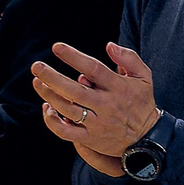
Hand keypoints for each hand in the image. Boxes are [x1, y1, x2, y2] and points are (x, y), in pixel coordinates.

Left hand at [33, 41, 159, 175]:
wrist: (147, 138)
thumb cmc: (141, 103)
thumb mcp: (144, 77)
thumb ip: (128, 58)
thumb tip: (109, 45)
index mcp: (118, 87)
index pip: (93, 69)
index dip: (73, 57)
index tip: (57, 48)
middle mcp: (106, 105)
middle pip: (75, 90)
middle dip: (52, 77)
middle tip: (36, 66)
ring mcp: (97, 123)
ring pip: (68, 109)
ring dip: (50, 95)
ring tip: (37, 82)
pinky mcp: (91, 139)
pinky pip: (66, 132)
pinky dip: (53, 121)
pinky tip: (47, 108)